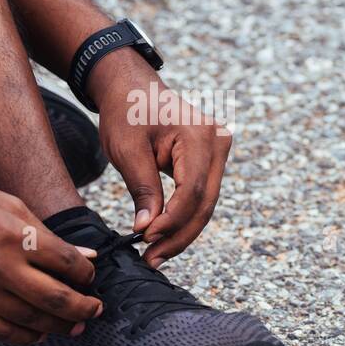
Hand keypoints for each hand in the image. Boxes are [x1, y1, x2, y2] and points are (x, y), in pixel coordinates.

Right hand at [0, 172, 101, 342]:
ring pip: (32, 321)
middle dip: (83, 309)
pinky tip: (40, 331)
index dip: (86, 274)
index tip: (90, 278)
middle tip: (95, 311)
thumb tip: (85, 257)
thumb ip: (48, 236)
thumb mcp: (10, 206)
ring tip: (75, 325)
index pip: (67, 264)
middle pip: (55, 299)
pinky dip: (27, 335)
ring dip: (59, 326)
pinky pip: (2, 332)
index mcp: (15, 235)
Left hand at [90, 53, 232, 266]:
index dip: (172, 220)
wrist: (131, 86)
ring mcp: (218, 151)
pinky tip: (163, 237)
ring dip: (181, 231)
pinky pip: (200, 195)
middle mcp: (218, 142)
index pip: (192, 190)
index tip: (146, 239)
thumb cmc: (126, 110)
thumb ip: (142, 189)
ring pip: (205, 204)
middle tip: (152, 259)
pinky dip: (182, 217)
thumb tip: (147, 230)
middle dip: (179, 235)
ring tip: (155, 254)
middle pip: (205, 202)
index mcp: (200, 135)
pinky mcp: (210, 160)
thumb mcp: (127, 150)